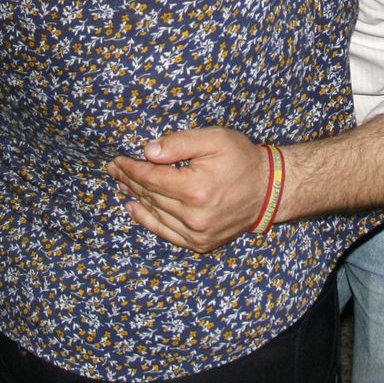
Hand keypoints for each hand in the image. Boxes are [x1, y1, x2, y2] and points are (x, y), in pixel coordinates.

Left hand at [106, 127, 267, 252]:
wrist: (269, 190)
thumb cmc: (242, 159)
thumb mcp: (214, 139)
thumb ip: (179, 143)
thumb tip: (147, 151)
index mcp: (195, 189)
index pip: (151, 178)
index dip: (131, 168)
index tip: (118, 159)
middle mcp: (193, 216)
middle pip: (149, 196)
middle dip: (129, 180)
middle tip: (114, 169)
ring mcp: (197, 233)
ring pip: (155, 214)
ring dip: (134, 198)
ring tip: (121, 184)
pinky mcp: (200, 243)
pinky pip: (166, 233)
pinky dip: (147, 221)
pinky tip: (134, 208)